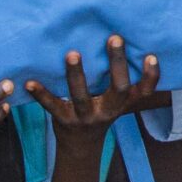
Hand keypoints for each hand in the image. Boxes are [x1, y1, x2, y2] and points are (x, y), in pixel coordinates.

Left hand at [22, 36, 160, 136]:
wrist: (81, 145)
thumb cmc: (100, 111)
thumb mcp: (114, 100)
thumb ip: (117, 77)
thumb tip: (116, 36)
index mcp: (123, 103)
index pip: (143, 91)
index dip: (151, 76)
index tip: (150, 55)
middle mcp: (108, 110)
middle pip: (118, 89)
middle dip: (117, 64)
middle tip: (114, 38)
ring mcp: (86, 117)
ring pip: (82, 97)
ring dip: (77, 75)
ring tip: (73, 53)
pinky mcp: (64, 121)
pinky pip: (52, 106)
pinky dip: (41, 94)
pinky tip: (30, 82)